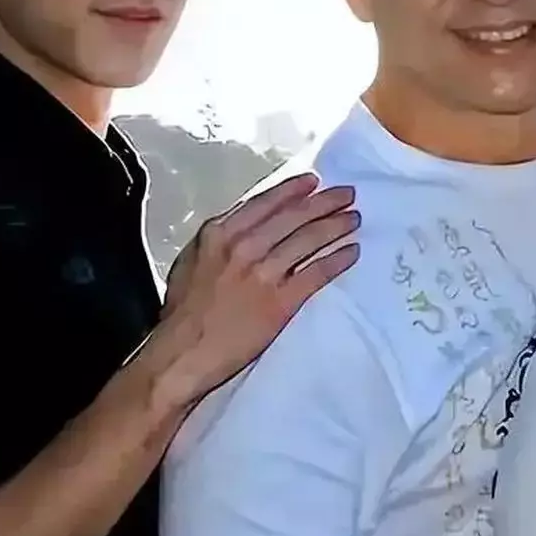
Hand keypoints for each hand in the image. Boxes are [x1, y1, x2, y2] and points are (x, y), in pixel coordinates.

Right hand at [153, 173, 359, 406]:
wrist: (182, 353)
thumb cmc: (183, 311)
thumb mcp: (191, 260)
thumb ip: (219, 240)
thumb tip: (245, 226)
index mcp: (220, 233)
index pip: (266, 202)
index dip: (294, 190)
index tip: (314, 182)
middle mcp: (244, 246)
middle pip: (294, 216)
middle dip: (325, 202)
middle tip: (348, 195)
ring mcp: (264, 273)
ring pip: (309, 240)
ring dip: (336, 226)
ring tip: (354, 219)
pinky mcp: (280, 301)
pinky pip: (316, 273)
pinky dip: (338, 260)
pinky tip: (351, 252)